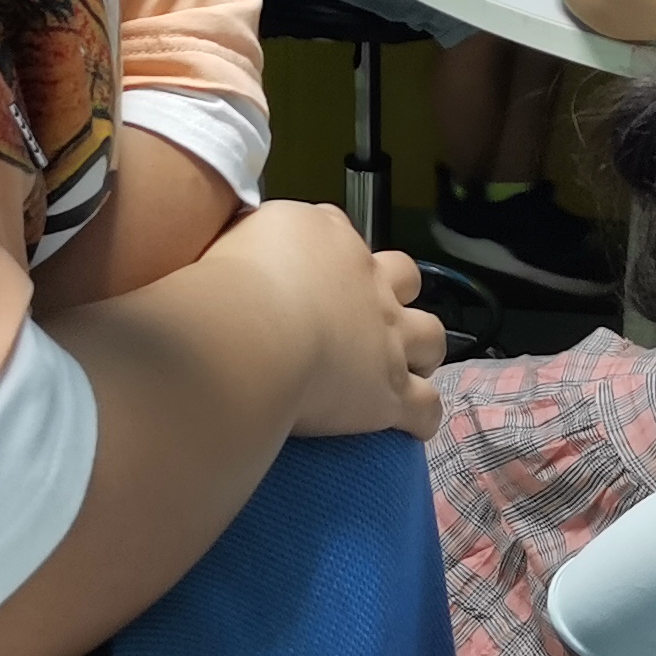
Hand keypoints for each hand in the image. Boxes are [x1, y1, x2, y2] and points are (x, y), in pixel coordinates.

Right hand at [219, 198, 443, 438]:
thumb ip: (246, 238)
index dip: (330, 250)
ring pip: (431, 337)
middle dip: (396, 292)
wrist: (247, 338)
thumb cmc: (225, 287)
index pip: (336, 228)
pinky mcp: (390, 391)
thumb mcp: (229, 237)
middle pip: (403, 275)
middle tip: (368, 315)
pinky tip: (413, 427)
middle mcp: (365, 280)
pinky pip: (425, 407)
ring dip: (423, 351)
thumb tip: (244, 245)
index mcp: (322, 237)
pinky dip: (423, 417)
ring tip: (405, 368)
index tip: (312, 269)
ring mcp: (386, 337)